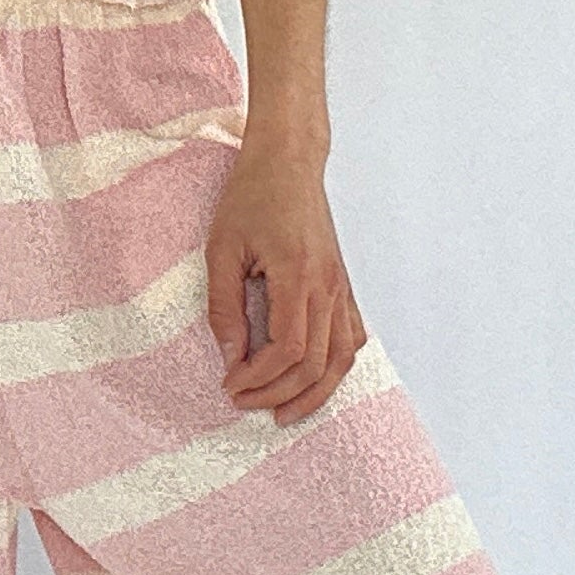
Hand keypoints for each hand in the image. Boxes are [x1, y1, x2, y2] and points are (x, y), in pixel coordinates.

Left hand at [206, 144, 368, 424]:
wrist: (288, 161)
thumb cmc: (252, 196)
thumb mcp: (222, 249)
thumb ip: (224, 307)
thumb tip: (230, 357)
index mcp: (299, 276)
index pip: (289, 350)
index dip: (259, 377)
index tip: (229, 384)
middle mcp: (328, 287)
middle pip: (317, 365)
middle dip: (279, 393)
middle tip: (244, 402)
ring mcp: (341, 287)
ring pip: (343, 359)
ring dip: (314, 393)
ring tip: (283, 412)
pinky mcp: (342, 286)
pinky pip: (352, 338)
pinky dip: (335, 368)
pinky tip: (312, 381)